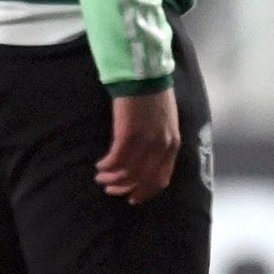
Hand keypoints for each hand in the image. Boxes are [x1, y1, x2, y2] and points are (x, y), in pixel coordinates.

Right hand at [96, 88, 182, 203]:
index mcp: (173, 145)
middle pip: (142, 180)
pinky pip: (116, 159)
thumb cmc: (154, 96)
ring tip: (101, 177)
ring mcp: (145, 141)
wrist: (145, 75)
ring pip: (127, 172)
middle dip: (125, 188)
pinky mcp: (128, 134)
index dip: (145, 192)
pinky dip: (106, 166)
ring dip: (112, 178)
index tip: (132, 198)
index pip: (161, 179)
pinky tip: (100, 165)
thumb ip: (162, 143)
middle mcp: (161, 147)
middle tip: (111, 189)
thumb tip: (147, 162)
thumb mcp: (167, 123)